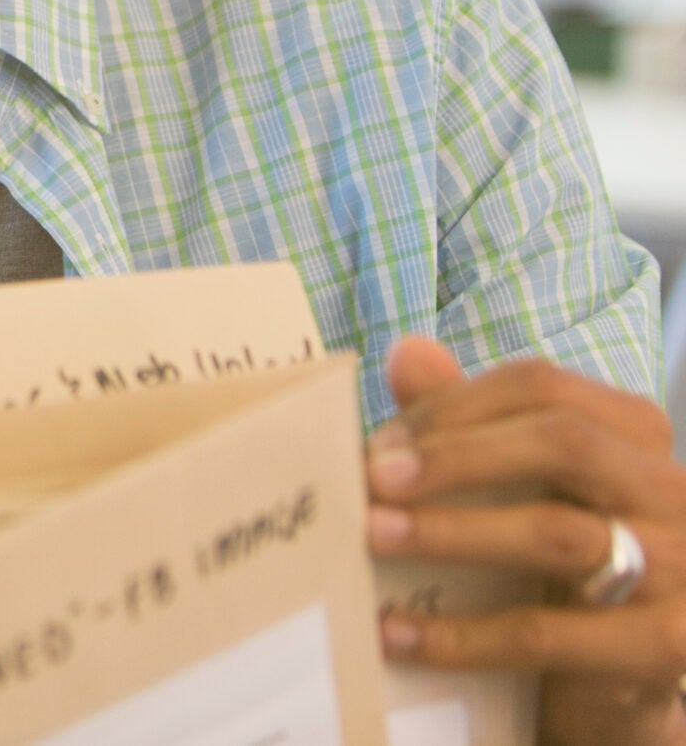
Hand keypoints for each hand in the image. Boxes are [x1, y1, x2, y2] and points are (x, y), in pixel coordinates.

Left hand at [366, 336, 685, 745]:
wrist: (613, 671)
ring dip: (449, 533)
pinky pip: (548, 635)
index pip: (542, 387)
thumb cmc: (557, 556)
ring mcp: (679, 569)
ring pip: (557, 534)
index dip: (453, 407)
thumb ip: (468, 420)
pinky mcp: (664, 647)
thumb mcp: (517, 484)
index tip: (379, 441)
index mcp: (633, 434)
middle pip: (563, 443)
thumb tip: (407, 353)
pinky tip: (397, 632)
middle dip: (454, 457)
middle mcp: (672, 490)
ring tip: (371, 537)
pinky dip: (462, 636)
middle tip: (370, 479)